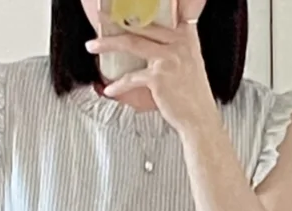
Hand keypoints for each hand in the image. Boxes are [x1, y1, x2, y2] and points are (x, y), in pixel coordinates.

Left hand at [85, 20, 219, 136]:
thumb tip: (151, 38)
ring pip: (131, 44)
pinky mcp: (159, 78)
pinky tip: (110, 90)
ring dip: (108, 44)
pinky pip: (131, 78)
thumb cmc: (192, 94)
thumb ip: (175, 44)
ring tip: (92, 45)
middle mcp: (178, 42)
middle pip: (141, 25)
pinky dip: (118, 85)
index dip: (144, 8)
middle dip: (116, 19)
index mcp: (185, 34)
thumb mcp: (189, 60)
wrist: (199, 118)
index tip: (123, 5)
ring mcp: (168, 59)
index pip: (163, 14)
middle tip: (100, 16)